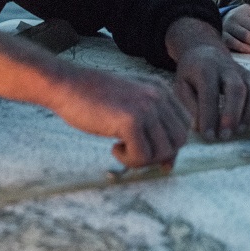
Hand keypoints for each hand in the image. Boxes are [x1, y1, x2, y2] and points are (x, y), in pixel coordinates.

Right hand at [0, 24, 190, 168]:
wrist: (65, 85)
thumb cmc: (93, 99)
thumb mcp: (129, 108)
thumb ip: (152, 129)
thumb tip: (170, 165)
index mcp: (160, 89)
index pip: (184, 126)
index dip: (169, 144)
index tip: (147, 150)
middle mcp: (158, 96)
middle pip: (178, 141)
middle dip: (157, 154)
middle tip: (132, 152)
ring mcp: (146, 107)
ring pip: (163, 151)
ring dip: (142, 159)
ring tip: (121, 149)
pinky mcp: (131, 120)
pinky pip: (142, 156)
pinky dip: (128, 160)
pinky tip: (113, 147)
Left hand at [173, 43, 249, 141]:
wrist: (205, 53)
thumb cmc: (192, 75)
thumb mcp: (181, 86)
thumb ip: (189, 106)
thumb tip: (199, 127)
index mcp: (205, 70)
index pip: (209, 93)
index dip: (209, 116)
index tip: (208, 136)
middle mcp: (227, 68)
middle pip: (237, 89)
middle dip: (232, 115)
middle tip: (225, 136)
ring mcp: (244, 72)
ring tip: (241, 131)